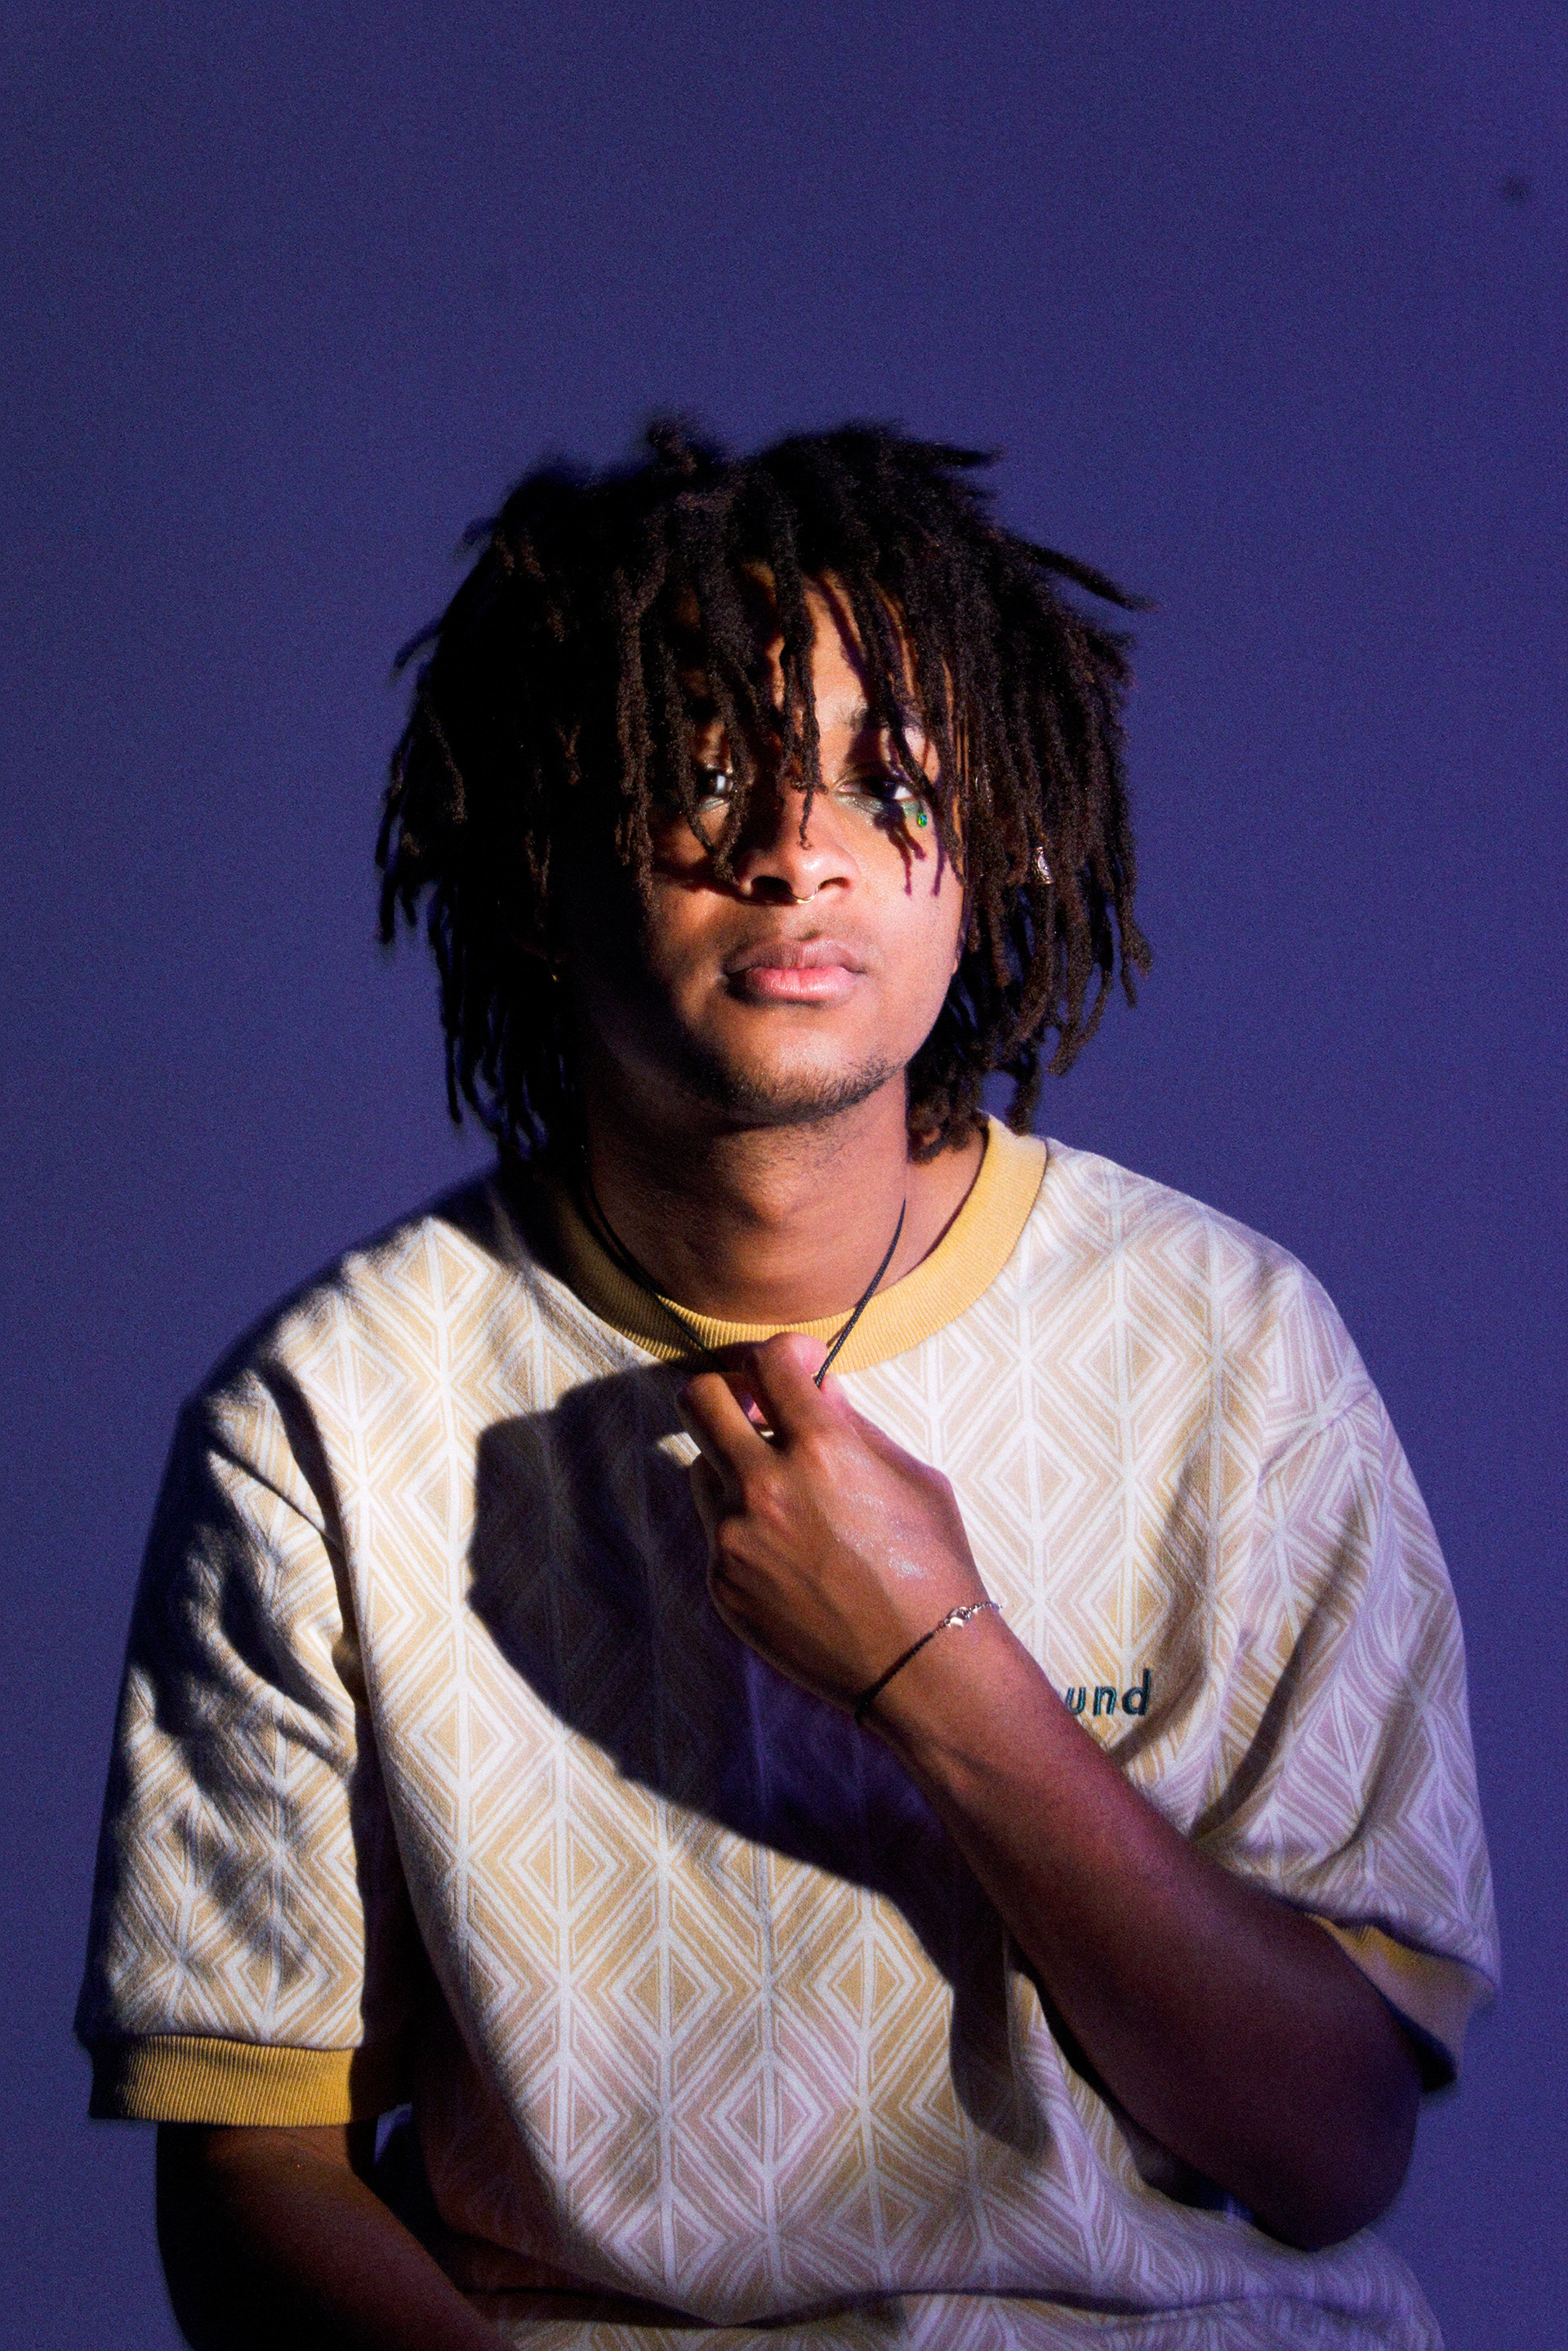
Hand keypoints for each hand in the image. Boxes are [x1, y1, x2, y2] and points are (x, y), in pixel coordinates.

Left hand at [676, 1331, 985, 1712]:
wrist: (921, 1666)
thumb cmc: (934, 1568)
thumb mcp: (913, 1479)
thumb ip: (854, 1428)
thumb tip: (817, 1389)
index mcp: (822, 1450)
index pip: (770, 1360)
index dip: (785, 1351)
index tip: (798, 1363)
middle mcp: (765, 1487)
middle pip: (698, 1398)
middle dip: (725, 1390)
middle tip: (755, 1405)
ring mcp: (734, 1538)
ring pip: (703, 1467)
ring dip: (734, 1465)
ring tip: (787, 1498)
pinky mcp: (722, 1583)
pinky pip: (716, 1531)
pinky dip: (745, 1528)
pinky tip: (794, 1557)